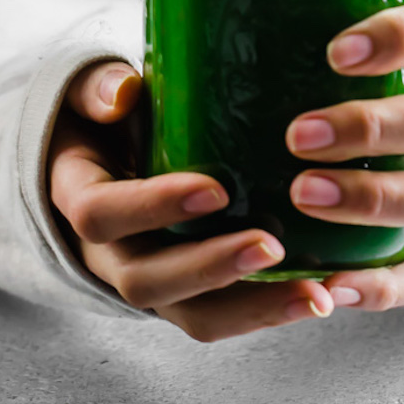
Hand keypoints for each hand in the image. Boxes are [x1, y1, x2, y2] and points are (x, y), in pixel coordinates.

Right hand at [48, 62, 333, 340]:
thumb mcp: (90, 95)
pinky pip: (223, 314)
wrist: (103, 160)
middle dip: (211, 268)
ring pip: (191, 314)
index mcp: (80, 198)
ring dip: (254, 309)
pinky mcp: (188, 293)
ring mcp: (151, 279)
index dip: (155, 206)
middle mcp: (108, 254)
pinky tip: (323, 294)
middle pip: (146, 281)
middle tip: (271, 245)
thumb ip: (101, 89)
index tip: (216, 190)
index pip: (103, 214)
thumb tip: (123, 92)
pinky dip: (271, 309)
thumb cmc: (105, 121)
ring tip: (315, 294)